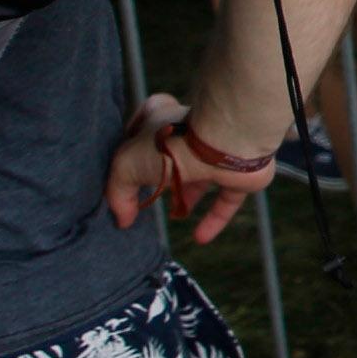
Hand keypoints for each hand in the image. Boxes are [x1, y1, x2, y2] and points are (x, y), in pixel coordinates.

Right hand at [105, 94, 275, 244]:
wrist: (222, 145)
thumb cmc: (170, 146)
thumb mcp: (126, 166)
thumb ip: (117, 193)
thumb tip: (123, 219)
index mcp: (162, 119)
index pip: (147, 118)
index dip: (136, 136)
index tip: (129, 159)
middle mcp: (190, 133)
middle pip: (174, 152)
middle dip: (163, 173)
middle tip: (150, 196)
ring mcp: (217, 152)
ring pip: (201, 176)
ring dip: (188, 197)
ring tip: (176, 217)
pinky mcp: (239, 173)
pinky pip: (227, 199)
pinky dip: (215, 219)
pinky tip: (200, 239)